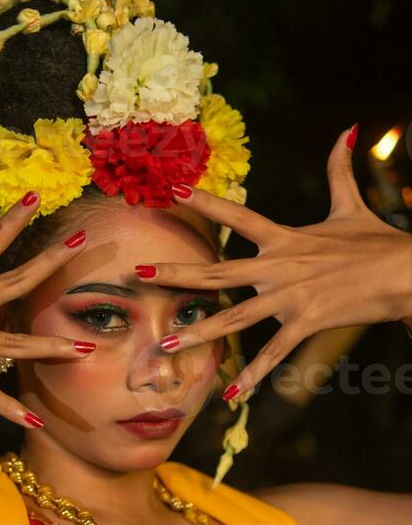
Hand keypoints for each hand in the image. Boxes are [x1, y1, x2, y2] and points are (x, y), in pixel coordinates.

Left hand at [135, 128, 411, 398]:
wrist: (406, 272)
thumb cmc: (378, 240)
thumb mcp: (352, 204)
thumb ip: (340, 169)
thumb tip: (350, 129)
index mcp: (284, 237)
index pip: (235, 215)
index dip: (203, 201)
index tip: (170, 189)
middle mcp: (279, 266)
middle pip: (217, 272)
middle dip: (177, 273)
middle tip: (140, 274)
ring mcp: (290, 297)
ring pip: (236, 319)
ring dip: (200, 332)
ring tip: (167, 343)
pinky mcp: (307, 322)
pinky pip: (274, 354)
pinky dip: (252, 376)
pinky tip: (229, 395)